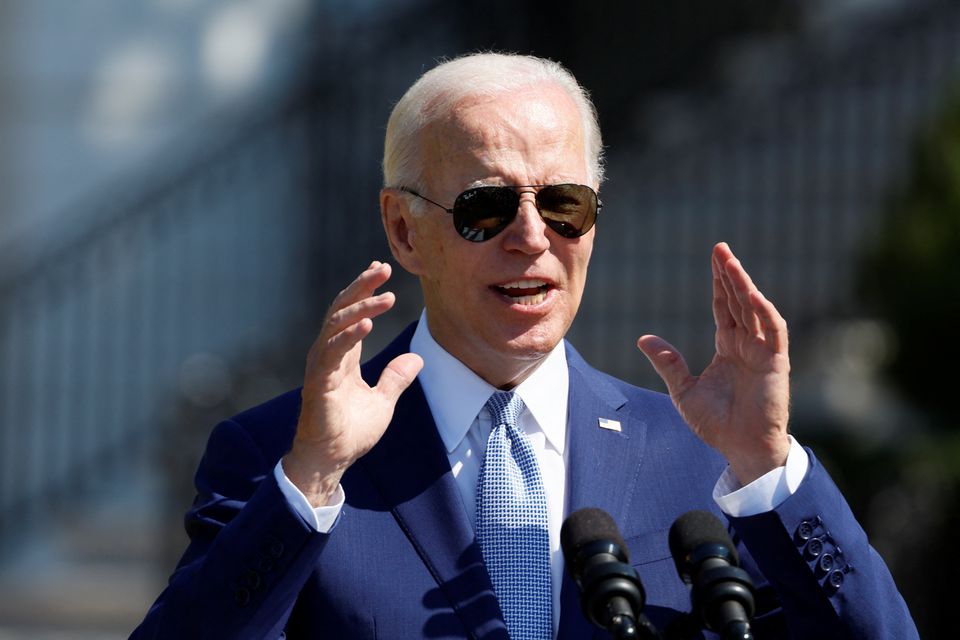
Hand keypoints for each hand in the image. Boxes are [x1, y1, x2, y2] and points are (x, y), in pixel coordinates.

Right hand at [283, 261, 422, 506]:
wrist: (331, 460)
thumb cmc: (350, 432)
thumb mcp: (383, 401)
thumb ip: (396, 378)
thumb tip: (417, 359)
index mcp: (342, 355)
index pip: (352, 313)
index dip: (364, 290)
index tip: (380, 269)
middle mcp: (329, 354)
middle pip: (343, 309)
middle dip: (362, 287)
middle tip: (383, 269)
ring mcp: (321, 366)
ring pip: (337, 324)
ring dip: (362, 307)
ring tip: (386, 295)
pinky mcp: (319, 382)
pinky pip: (332, 352)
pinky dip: (350, 335)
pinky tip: (368, 324)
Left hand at [636, 243, 790, 484]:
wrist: (741, 449)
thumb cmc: (717, 424)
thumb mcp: (683, 390)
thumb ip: (667, 363)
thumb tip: (643, 338)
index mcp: (729, 347)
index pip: (725, 307)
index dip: (719, 283)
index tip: (714, 257)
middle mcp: (747, 344)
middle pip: (739, 300)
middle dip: (730, 274)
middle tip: (720, 248)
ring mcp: (763, 352)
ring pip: (755, 309)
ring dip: (744, 285)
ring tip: (730, 262)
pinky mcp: (776, 363)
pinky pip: (773, 331)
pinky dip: (764, 311)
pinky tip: (752, 294)